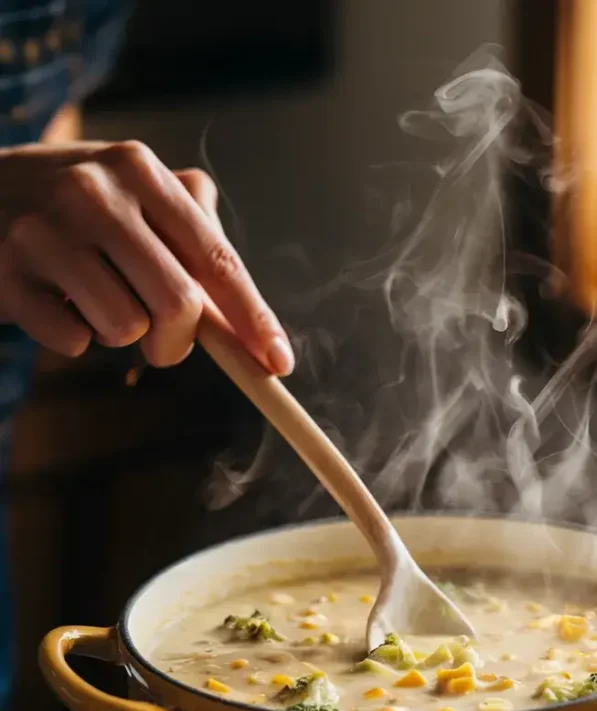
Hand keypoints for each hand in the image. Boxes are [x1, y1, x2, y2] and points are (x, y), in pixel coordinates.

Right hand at [0, 141, 292, 373]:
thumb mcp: (138, 194)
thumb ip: (197, 241)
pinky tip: (55, 299)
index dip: (253, 318)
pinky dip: (74, 337)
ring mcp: (44, 231)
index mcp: (141, 170)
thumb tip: (250, 323)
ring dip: (120, 334)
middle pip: (178, 306)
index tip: (278, 362)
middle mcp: (93, 191)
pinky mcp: (7, 275)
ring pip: (125, 328)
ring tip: (94, 298)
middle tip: (162, 342)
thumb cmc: (81, 207)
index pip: (215, 259)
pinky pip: (73, 343)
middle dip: (179, 342)